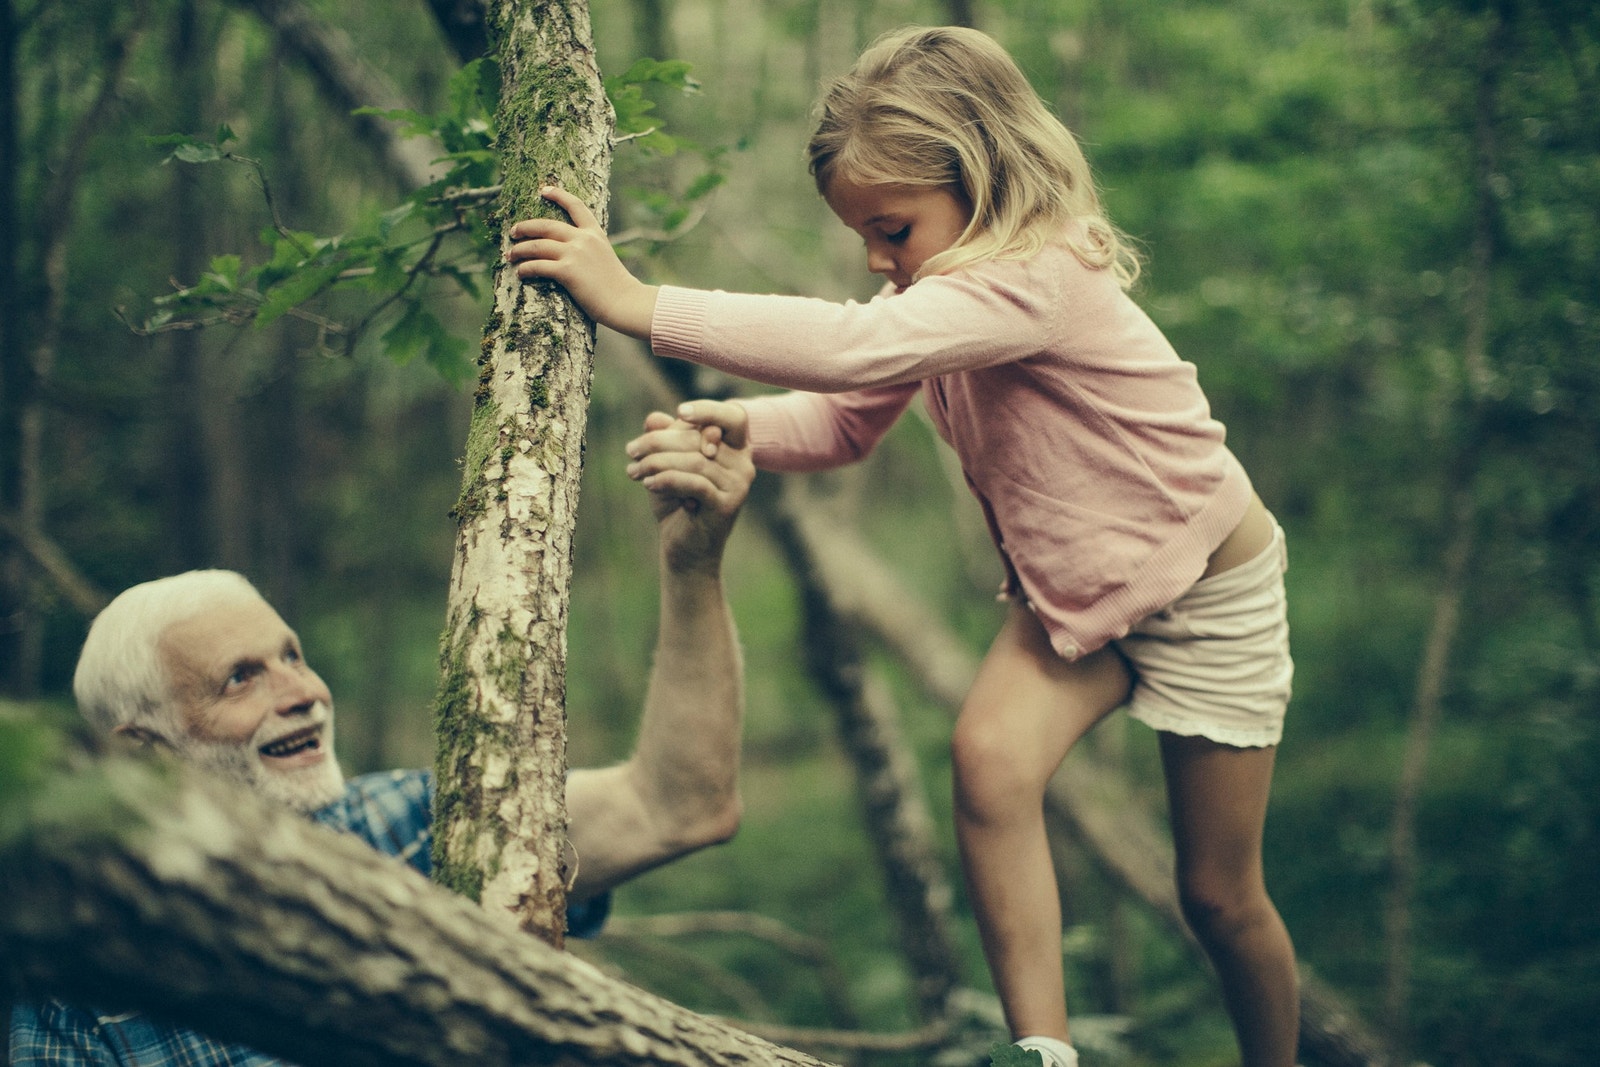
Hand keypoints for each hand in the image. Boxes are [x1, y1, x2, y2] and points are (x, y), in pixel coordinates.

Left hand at [506, 187, 657, 338]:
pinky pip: (537, 266)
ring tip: (510, 256)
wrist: (624, 301)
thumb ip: (589, 248)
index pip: (576, 206)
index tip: (544, 190)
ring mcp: (575, 254)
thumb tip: (567, 249)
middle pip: (546, 225)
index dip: (558, 195)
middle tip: (513, 232)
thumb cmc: (616, 286)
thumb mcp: (605, 257)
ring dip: (519, 250)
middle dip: (525, 227)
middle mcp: (583, 239)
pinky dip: (525, 269)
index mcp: (594, 233)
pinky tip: (520, 273)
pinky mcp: (567, 271)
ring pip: (537, 246)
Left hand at [625, 401, 753, 573]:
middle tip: (631, 451)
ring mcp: (739, 485)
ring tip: (634, 471)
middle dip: (660, 442)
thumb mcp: (665, 465)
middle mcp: (744, 463)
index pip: (733, 417)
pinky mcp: (728, 505)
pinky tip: (648, 484)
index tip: (680, 413)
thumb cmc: (676, 502)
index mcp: (736, 448)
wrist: (683, 548)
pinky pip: (695, 483)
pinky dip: (668, 480)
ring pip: (695, 460)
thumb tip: (654, 418)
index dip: (708, 410)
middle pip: (701, 438)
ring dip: (657, 462)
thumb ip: (663, 438)